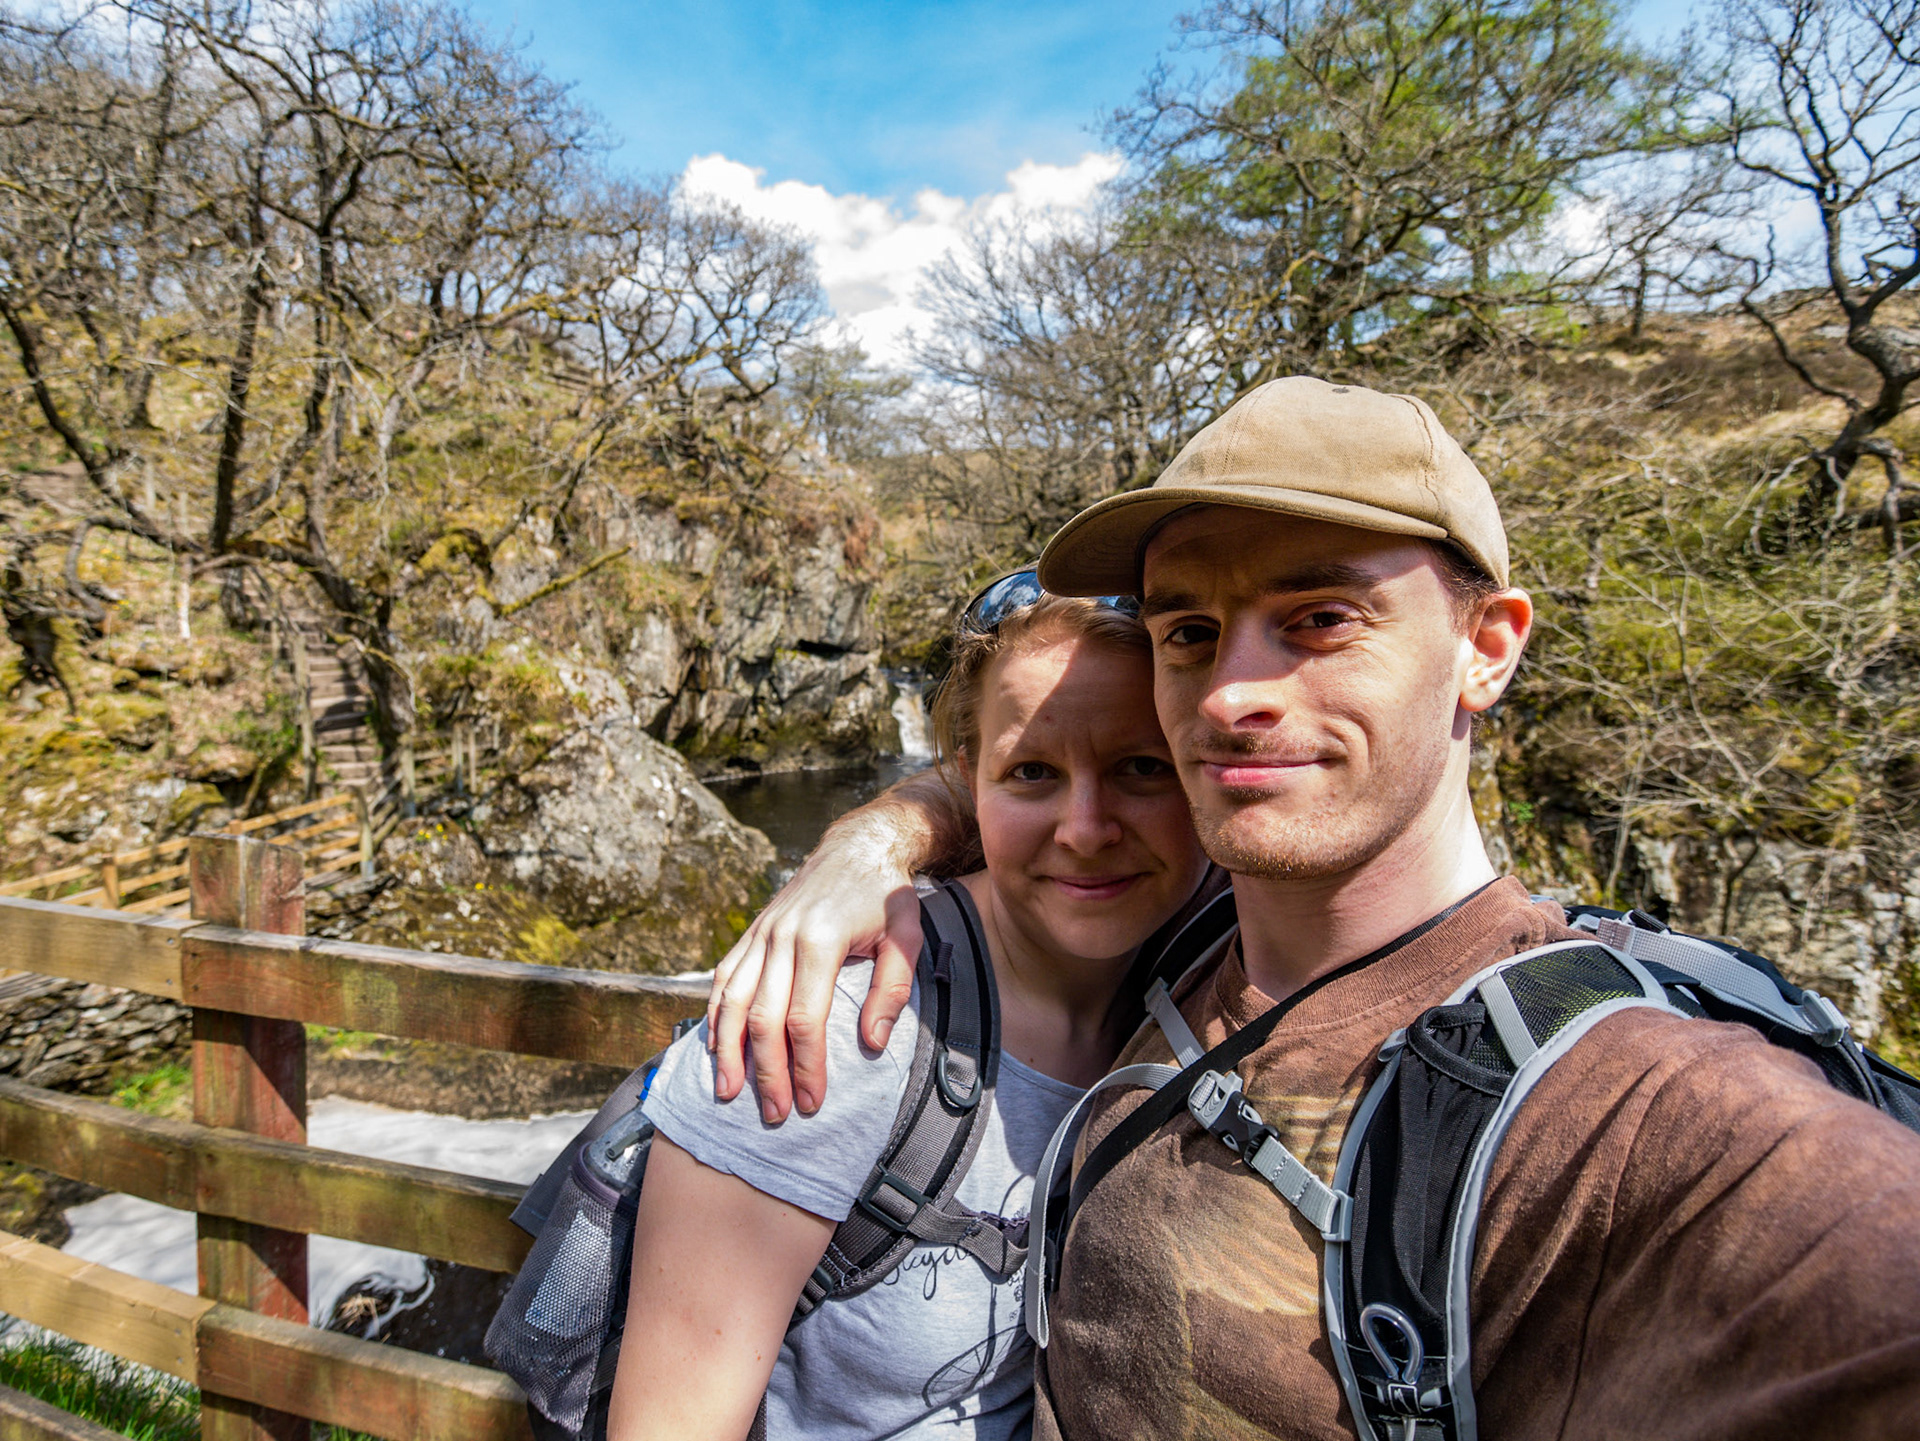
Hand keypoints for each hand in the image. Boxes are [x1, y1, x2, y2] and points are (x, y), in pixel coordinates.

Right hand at [707, 837, 921, 1121]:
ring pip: (732, 999)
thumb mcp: (907, 936)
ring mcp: (760, 932)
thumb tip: (872, 1043)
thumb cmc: (886, 895)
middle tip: (776, 1114)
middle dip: (766, 1072)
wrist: (856, 847)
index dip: (806, 1065)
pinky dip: (715, 1015)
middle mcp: (781, 936)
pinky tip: (715, 1049)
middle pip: (763, 1017)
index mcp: (820, 939)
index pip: (804, 1018)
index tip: (813, 1101)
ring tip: (729, 1093)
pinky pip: (724, 978)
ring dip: (728, 1051)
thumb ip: (892, 990)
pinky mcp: (752, 932)